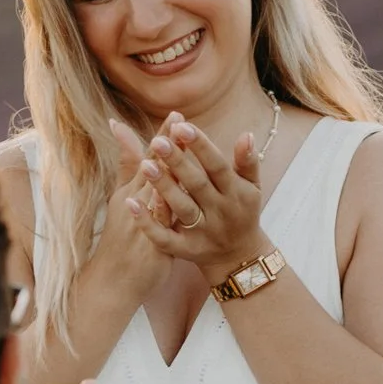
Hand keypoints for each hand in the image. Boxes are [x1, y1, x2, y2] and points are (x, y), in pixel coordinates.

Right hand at [90, 115, 179, 303]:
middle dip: (167, 146)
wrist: (113, 282)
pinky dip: (168, 207)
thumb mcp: (119, 202)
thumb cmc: (120, 241)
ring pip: (155, 193)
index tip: (177, 115)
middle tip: (182, 122)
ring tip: (183, 153)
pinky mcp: (150, 244)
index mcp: (129, 193)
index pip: (147, 159)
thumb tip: (122, 136)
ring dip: (169, 171)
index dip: (162, 137)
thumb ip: (126, 170)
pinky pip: (160, 223)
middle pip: (152, 170)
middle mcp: (133, 204)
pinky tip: (182, 196)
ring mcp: (141, 223)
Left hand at [128, 120, 269, 284]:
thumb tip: (246, 133)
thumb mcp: (251, 187)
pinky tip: (130, 204)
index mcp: (234, 192)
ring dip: (163, 187)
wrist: (238, 257)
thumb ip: (248, 161)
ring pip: (181, 208)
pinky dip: (148, 223)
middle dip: (177, 162)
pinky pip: (164, 238)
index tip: (181, 126)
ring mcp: (202, 231)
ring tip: (145, 165)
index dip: (200, 145)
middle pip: (196, 184)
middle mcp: (219, 211)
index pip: (216, 165)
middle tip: (158, 140)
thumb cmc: (243, 212)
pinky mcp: (186, 249)